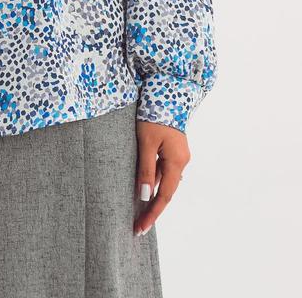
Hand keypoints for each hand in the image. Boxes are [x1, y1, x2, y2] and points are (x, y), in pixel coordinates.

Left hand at [133, 119, 189, 235]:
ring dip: (153, 195)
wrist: (166, 91)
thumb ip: (146, 170)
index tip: (140, 228)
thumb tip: (144, 196)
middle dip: (152, 208)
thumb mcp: (146, 143)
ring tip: (139, 211)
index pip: (164, 195)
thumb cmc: (154, 115)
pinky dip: (154, 181)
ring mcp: (179, 155)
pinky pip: (164, 170)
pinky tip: (144, 187)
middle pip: (166, 191)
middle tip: (137, 225)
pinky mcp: (173, 149)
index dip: (152, 213)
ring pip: (165, 181)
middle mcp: (181, 161)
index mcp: (177, 162)